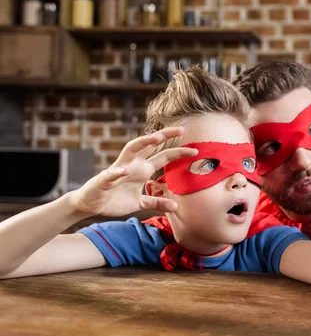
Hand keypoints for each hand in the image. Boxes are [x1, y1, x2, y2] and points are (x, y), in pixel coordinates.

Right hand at [70, 127, 197, 216]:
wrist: (91, 205)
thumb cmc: (115, 200)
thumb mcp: (139, 203)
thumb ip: (155, 202)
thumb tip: (175, 206)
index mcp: (142, 169)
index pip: (163, 156)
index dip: (178, 152)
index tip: (195, 150)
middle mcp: (132, 164)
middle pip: (149, 145)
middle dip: (164, 136)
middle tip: (180, 129)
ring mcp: (118, 169)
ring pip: (131, 150)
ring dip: (143, 142)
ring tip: (155, 138)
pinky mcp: (104, 179)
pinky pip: (111, 174)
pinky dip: (117, 172)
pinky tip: (125, 171)